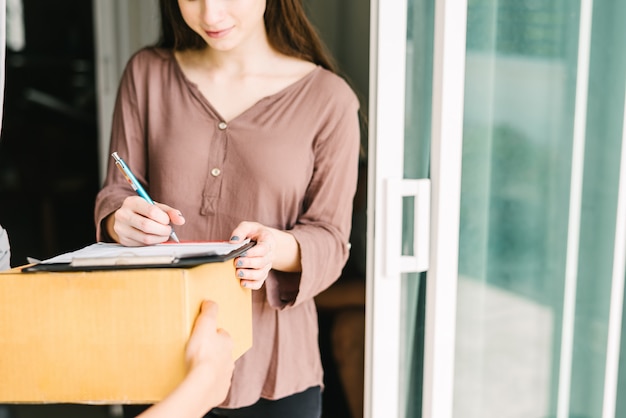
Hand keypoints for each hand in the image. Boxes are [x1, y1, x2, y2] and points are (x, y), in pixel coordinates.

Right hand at [108, 196, 184, 245]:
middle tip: (168, 230)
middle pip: (147, 226)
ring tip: (164, 234)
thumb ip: (170, 212)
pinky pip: (142, 245)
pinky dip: (153, 243)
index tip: (167, 220)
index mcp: (131, 202)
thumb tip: (181, 220)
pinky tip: (154, 237)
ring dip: (160, 238)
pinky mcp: (123, 240)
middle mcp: (122, 214)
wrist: (126, 218)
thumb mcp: (156, 207)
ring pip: (145, 238)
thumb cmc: (143, 211)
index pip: (151, 211)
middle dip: (163, 230)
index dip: (164, 218)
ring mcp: (121, 228)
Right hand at [136, 301, 233, 417]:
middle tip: (196, 351)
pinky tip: (196, 382)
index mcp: (227, 343)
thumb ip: (209, 311)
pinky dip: (207, 383)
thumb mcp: (204, 324)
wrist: (202, 384)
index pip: (221, 334)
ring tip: (194, 368)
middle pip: (221, 352)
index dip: (211, 333)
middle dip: (212, 351)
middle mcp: (230, 360)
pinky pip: (213, 386)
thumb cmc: (202, 354)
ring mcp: (225, 377)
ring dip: (210, 367)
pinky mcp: (219, 392)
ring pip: (218, 369)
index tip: (202, 334)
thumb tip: (210, 302)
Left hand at [229, 221, 274, 289]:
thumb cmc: (254, 233)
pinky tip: (242, 283)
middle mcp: (270, 255)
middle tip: (236, 262)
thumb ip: (241, 231)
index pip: (264, 249)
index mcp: (268, 241)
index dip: (253, 253)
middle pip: (262, 263)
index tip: (242, 253)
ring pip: (261, 274)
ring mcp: (266, 266)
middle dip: (248, 264)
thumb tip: (233, 241)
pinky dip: (251, 285)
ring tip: (238, 273)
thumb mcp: (249, 226)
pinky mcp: (262, 274)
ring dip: (249, 275)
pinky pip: (259, 283)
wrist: (263, 240)